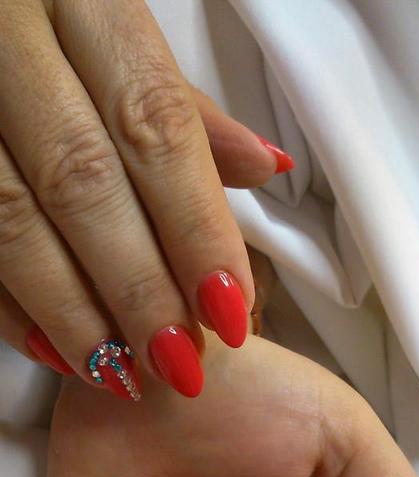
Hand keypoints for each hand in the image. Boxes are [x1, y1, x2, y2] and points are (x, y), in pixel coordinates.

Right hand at [0, 0, 293, 399]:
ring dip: (72, 310)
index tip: (227, 309)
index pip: (153, 125)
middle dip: (137, 284)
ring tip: (121, 370)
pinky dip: (9, 305)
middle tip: (177, 358)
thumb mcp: (119, 36)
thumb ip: (182, 110)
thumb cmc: (53, 18)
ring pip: (12, 218)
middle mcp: (9, 43)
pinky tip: (53, 348)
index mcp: (80, 0)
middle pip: (83, 182)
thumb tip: (265, 168)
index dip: (195, 226)